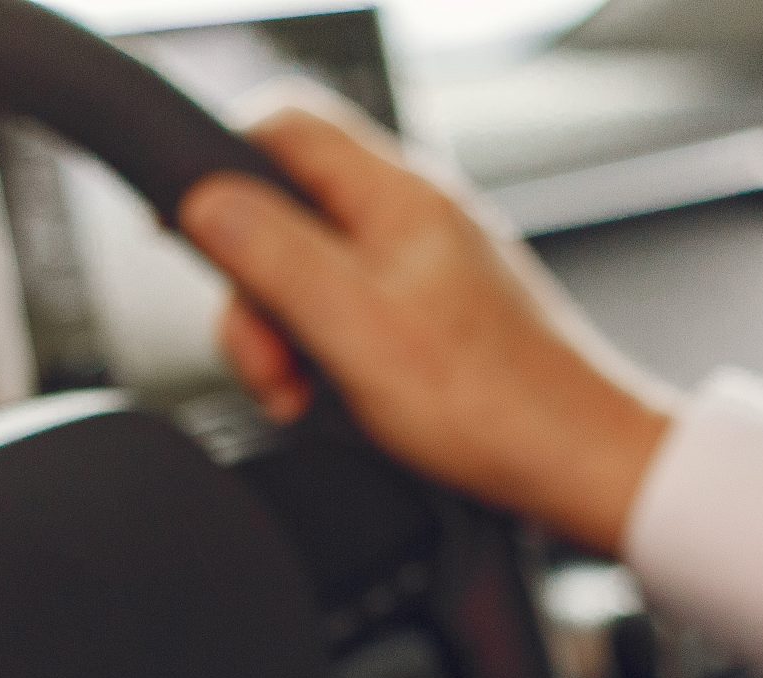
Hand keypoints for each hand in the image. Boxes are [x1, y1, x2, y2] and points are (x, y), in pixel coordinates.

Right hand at [180, 92, 678, 556]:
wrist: (579, 466)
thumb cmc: (493, 406)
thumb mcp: (356, 328)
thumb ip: (274, 257)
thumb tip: (204, 200)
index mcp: (396, 196)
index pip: (283, 125)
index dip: (219, 168)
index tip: (184, 232)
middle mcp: (409, 217)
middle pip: (282, 216)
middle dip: (254, 296)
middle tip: (275, 367)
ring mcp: (420, 267)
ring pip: (308, 277)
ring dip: (289, 342)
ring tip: (311, 400)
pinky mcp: (428, 318)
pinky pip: (346, 319)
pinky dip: (327, 364)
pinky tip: (343, 406)